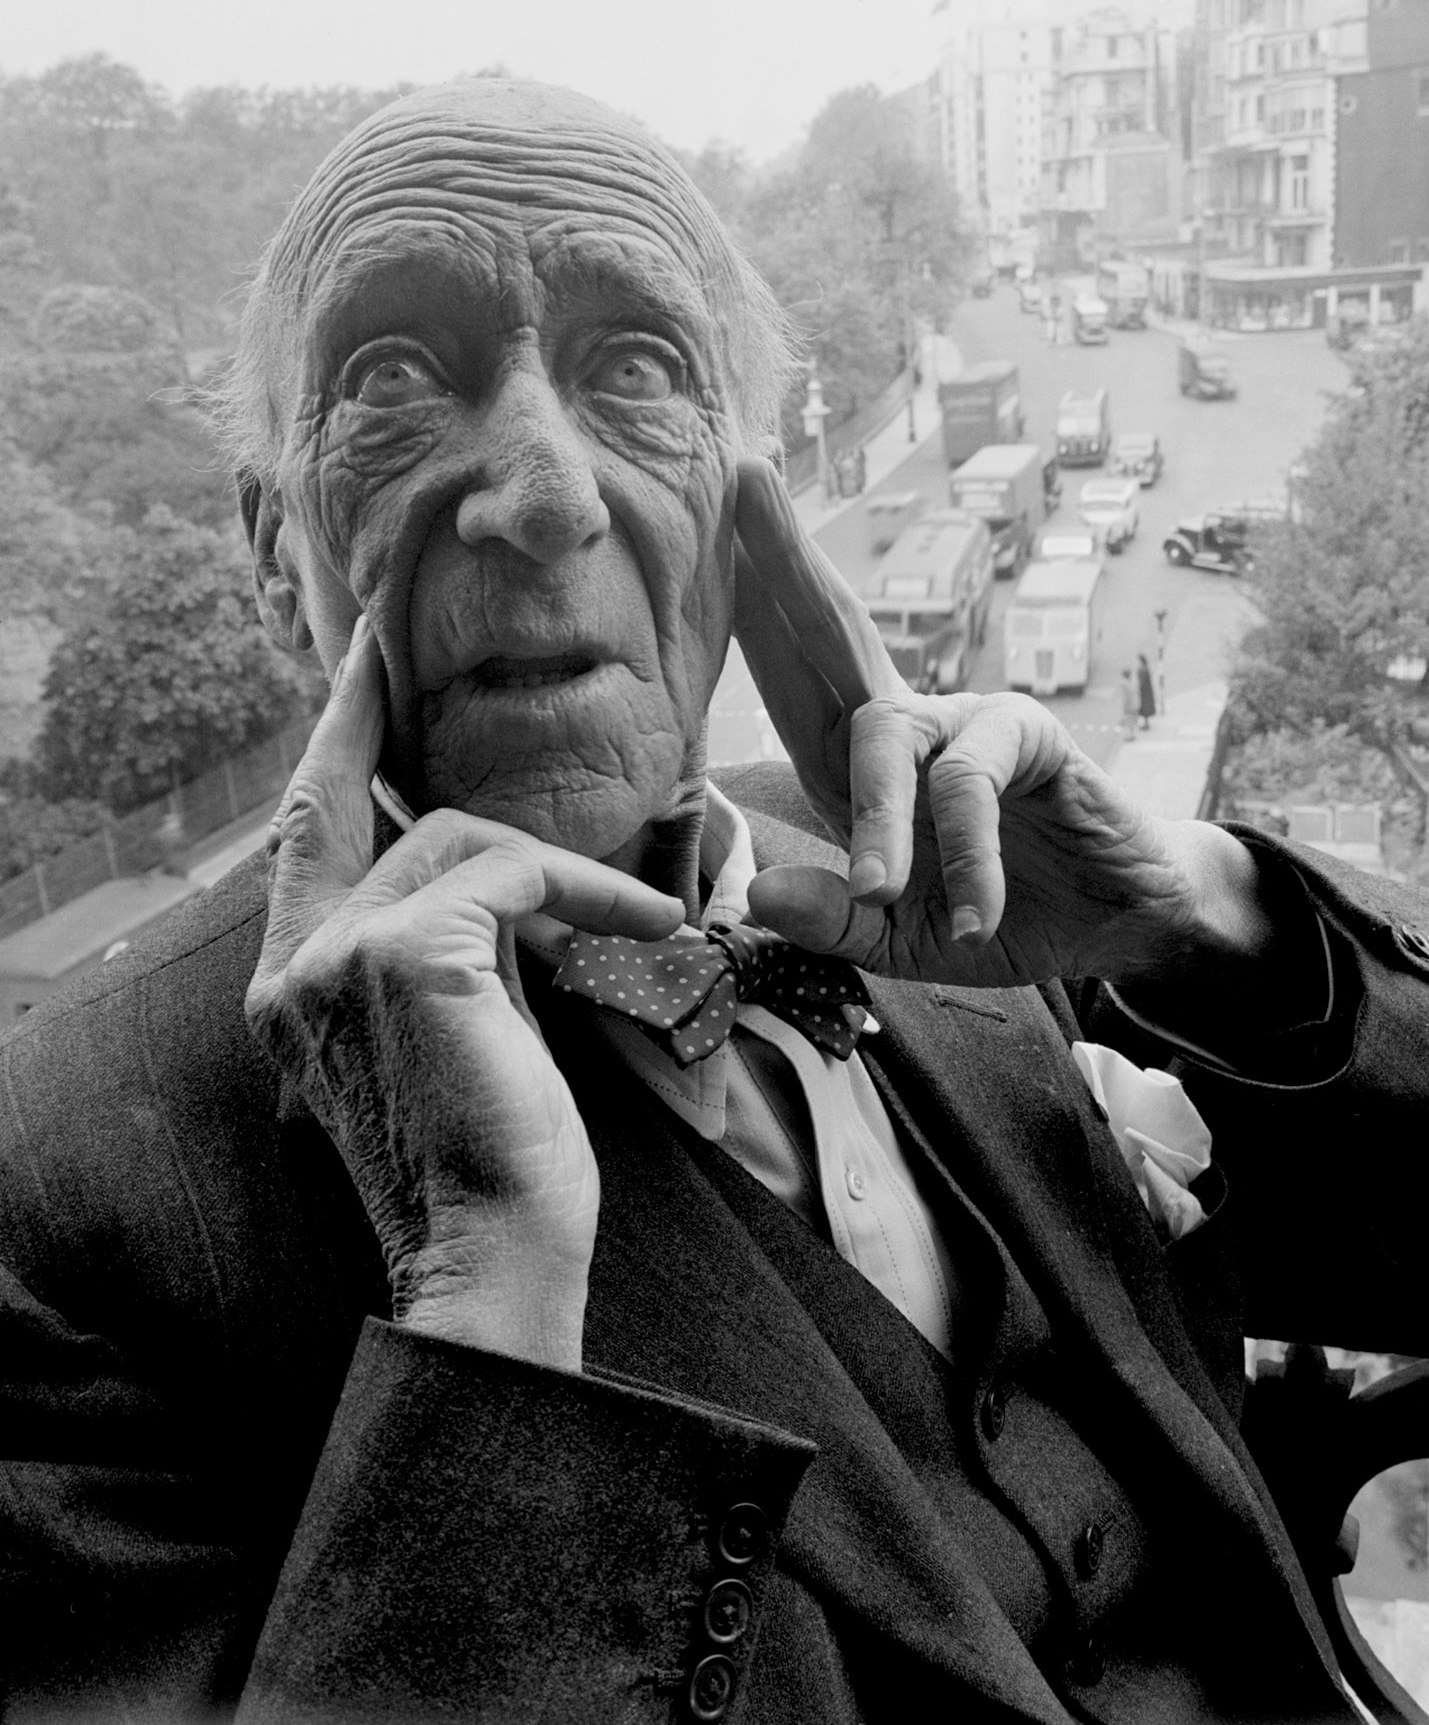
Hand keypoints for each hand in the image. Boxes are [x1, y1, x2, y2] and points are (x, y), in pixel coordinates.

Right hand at [246, 616, 684, 1367]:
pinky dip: (591, 889)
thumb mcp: (450, 1040)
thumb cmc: (491, 1166)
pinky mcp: (411, 951)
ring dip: (558, 869)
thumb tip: (501, 884)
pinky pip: (517, 871)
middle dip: (374, 719)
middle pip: (363, 811)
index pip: (299, 836)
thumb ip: (444, 956)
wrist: (496, 1259)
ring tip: (634, 918)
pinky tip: (647, 929)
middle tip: (395, 659)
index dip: (330, 746)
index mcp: (292, 990)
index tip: (356, 671)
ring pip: (457, 838)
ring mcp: (339, 956)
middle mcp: (293, 967)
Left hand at [732, 460, 1270, 990]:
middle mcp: (909, 725)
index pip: (790, 682)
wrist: (1119, 928)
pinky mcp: (1029, 735)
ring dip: (878, 819)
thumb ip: (836, 923)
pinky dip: (968, 856)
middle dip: (783, 562)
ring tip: (882, 895)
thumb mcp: (903, 941)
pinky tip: (976, 916)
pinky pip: (970, 783)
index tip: (705, 540)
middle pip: (832, 633)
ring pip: (885, 732)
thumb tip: (758, 893)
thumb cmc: (1005, 920)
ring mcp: (967, 722)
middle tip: (744, 475)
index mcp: (860, 766)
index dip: (747, 615)